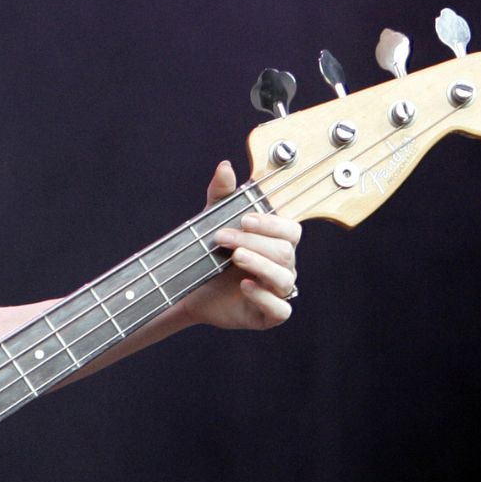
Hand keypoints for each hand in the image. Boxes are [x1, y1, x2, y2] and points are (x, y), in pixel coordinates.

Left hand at [178, 161, 302, 330]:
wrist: (190, 290)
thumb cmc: (210, 253)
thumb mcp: (212, 220)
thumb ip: (221, 195)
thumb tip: (225, 166)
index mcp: (276, 242)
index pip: (291, 229)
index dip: (271, 224)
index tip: (245, 219)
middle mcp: (282, 266)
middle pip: (284, 252)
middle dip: (253, 242)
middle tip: (221, 238)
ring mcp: (277, 291)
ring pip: (284, 278)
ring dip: (259, 264)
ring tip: (234, 257)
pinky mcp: (267, 315)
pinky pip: (280, 309)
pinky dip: (264, 297)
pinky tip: (244, 285)